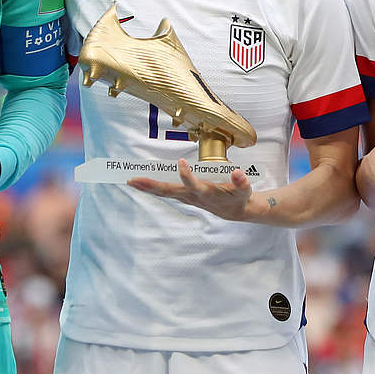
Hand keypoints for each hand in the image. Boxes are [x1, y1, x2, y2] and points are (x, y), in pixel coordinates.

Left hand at [128, 159, 254, 221]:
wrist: (235, 211)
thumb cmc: (238, 197)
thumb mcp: (244, 190)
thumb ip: (241, 181)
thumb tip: (237, 173)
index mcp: (205, 193)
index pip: (193, 185)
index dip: (186, 175)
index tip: (181, 162)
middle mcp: (192, 196)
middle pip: (169, 191)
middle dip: (151, 186)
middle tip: (134, 180)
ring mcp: (186, 197)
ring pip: (164, 192)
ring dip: (147, 187)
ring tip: (130, 181)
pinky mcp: (184, 196)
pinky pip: (165, 191)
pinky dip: (152, 187)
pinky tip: (141, 184)